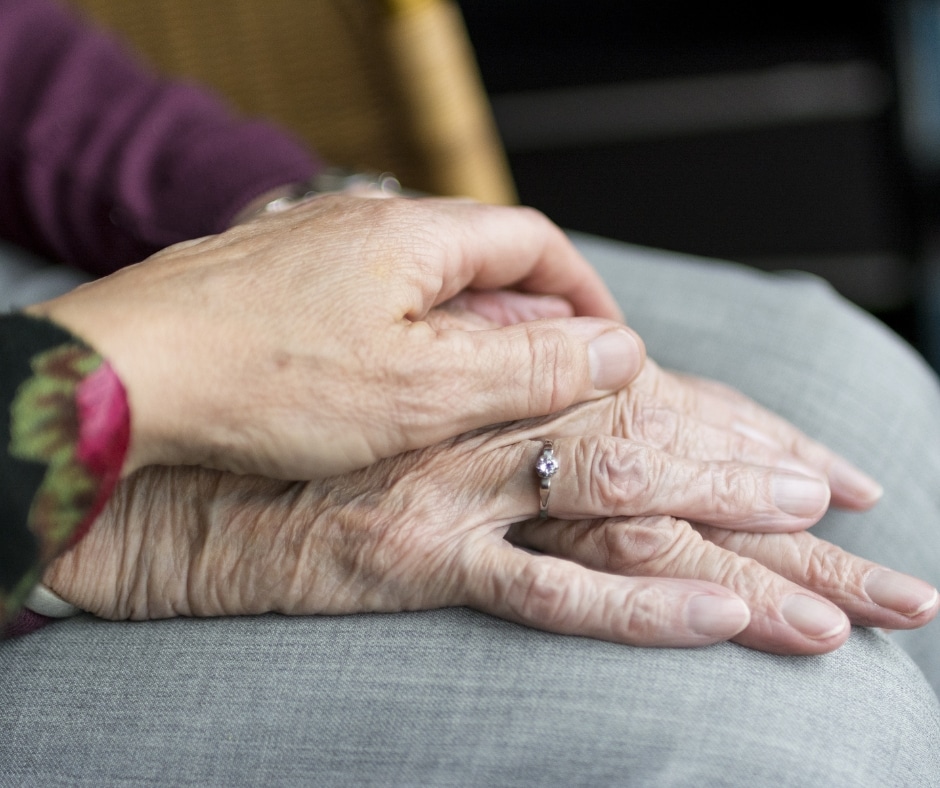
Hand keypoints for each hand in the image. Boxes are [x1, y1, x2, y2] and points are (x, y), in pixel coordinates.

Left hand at [25, 195, 641, 478]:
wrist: (124, 376)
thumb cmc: (267, 379)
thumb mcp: (424, 388)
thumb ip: (528, 366)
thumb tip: (618, 350)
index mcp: (415, 234)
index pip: (535, 241)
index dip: (583, 293)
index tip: (607, 344)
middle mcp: (366, 223)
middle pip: (481, 259)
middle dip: (529, 318)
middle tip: (548, 382)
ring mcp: (315, 247)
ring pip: (422, 283)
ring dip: (467, 331)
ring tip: (476, 393)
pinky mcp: (275, 281)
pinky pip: (366, 301)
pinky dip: (404, 338)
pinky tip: (390, 386)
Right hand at [43, 346, 936, 653]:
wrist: (188, 467)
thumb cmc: (298, 428)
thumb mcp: (405, 402)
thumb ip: (486, 394)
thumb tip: (560, 388)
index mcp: (496, 383)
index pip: (651, 402)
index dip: (741, 430)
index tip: (822, 466)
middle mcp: (492, 423)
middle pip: (663, 452)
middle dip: (771, 488)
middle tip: (864, 522)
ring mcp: (462, 488)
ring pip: (628, 508)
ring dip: (739, 544)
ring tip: (841, 593)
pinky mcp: (420, 555)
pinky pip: (546, 586)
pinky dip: (639, 603)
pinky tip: (719, 620)